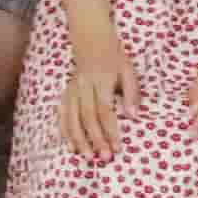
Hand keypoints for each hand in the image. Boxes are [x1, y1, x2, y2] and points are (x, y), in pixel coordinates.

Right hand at [59, 30, 134, 163]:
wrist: (91, 40)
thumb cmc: (114, 58)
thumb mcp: (128, 70)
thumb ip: (131, 93)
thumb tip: (134, 116)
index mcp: (102, 80)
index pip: (105, 110)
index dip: (111, 130)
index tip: (117, 148)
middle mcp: (84, 86)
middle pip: (88, 117)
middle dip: (96, 139)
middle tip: (105, 158)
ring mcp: (72, 89)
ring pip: (72, 118)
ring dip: (79, 140)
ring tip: (87, 157)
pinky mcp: (65, 93)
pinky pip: (62, 114)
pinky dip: (65, 132)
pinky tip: (71, 147)